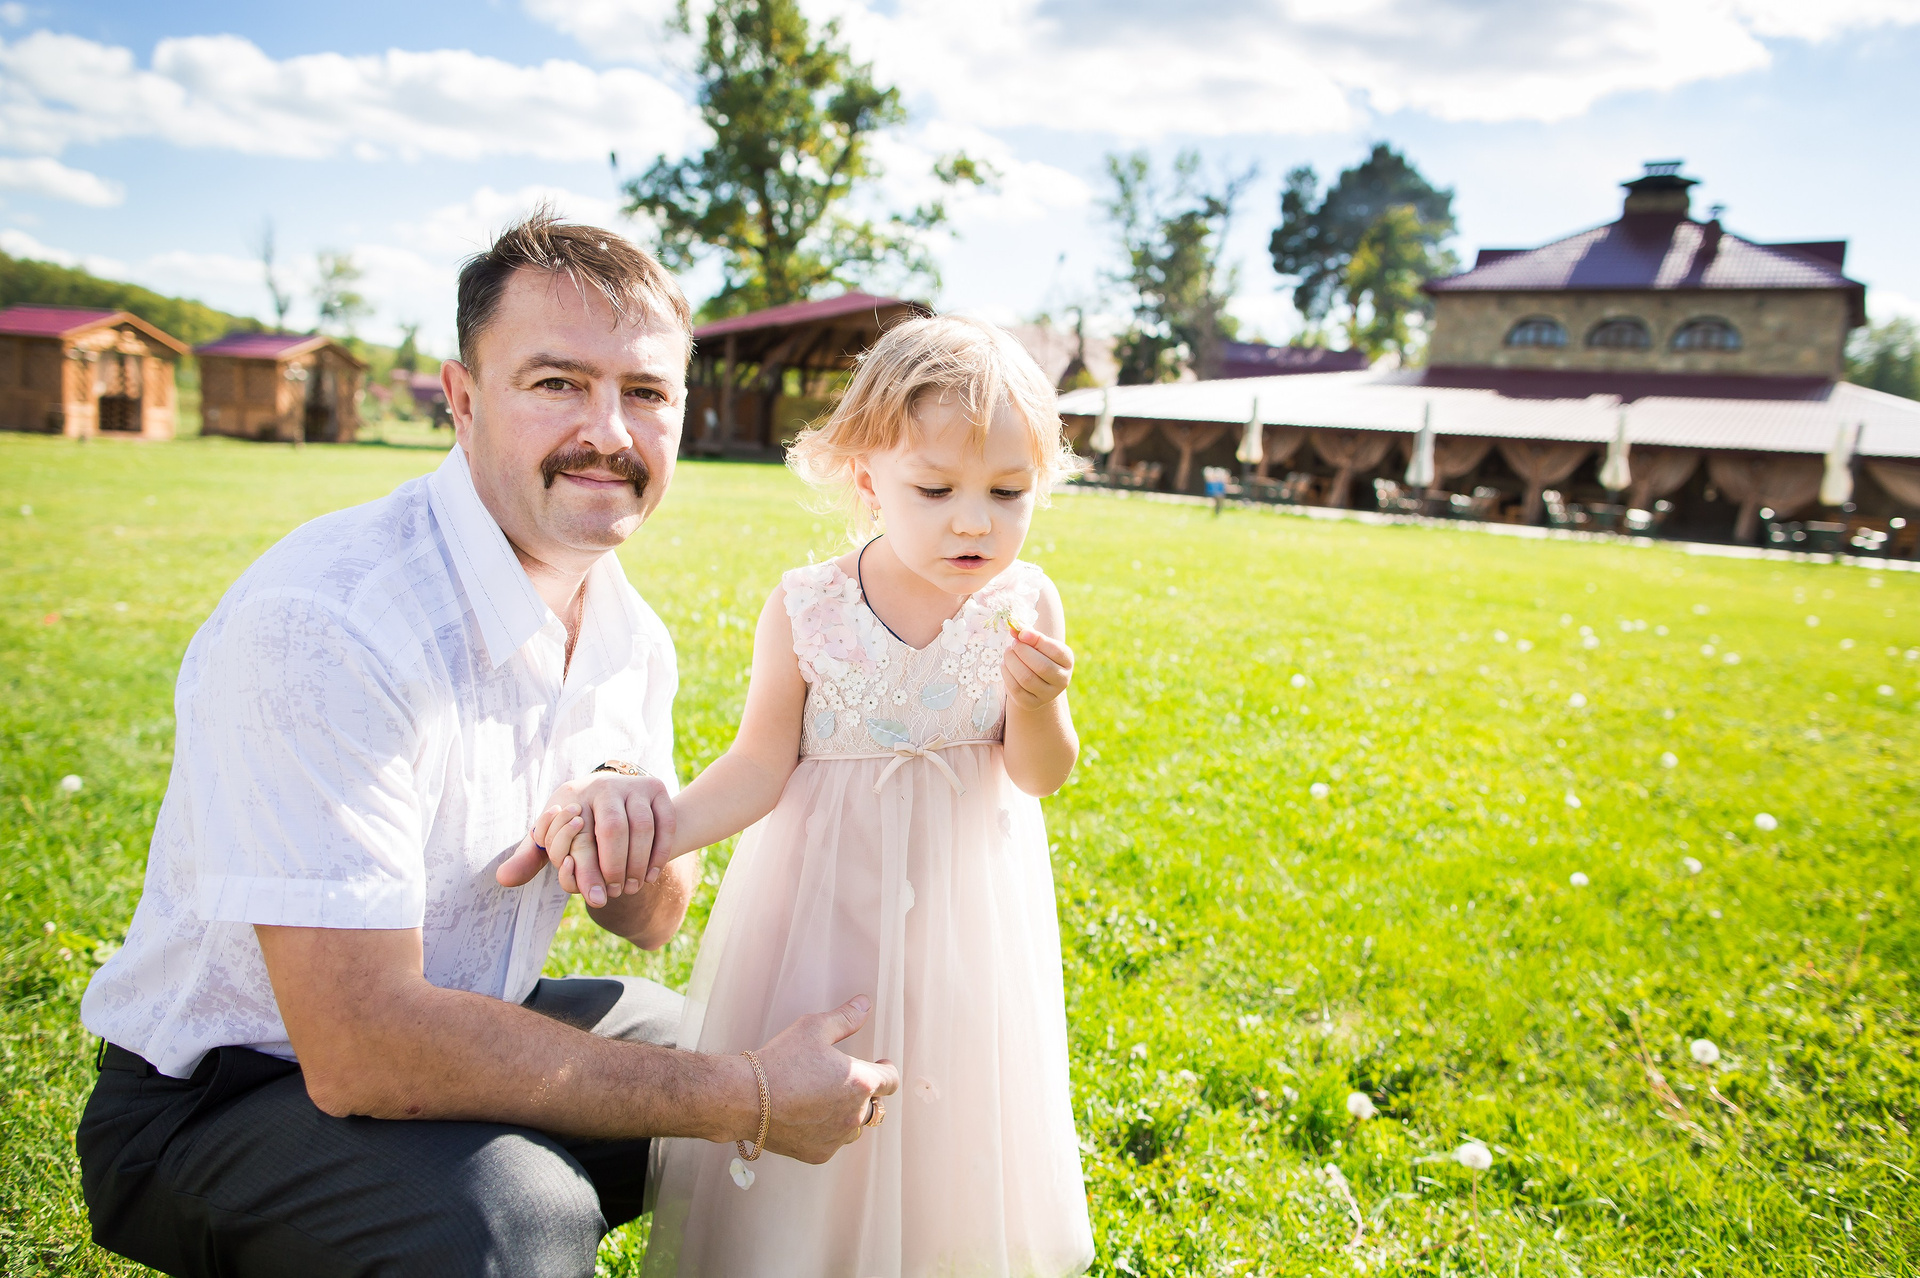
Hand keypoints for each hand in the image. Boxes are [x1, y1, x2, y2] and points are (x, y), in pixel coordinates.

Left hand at [496, 773, 675, 907]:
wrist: (610, 795)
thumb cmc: (574, 826)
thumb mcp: (549, 838)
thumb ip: (528, 859)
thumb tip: (503, 879)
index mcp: (569, 796)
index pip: (577, 837)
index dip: (587, 871)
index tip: (596, 899)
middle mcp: (600, 786)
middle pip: (611, 830)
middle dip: (615, 866)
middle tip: (616, 892)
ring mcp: (631, 785)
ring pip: (641, 826)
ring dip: (639, 861)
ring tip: (634, 886)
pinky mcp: (656, 788)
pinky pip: (664, 822)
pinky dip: (660, 850)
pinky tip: (651, 873)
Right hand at [753, 995, 899, 1163]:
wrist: (746, 1099)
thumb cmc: (781, 1061)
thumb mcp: (814, 1028)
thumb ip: (845, 1018)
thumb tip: (865, 1004)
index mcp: (861, 1082)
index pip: (891, 1081)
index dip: (887, 1071)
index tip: (881, 1066)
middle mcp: (855, 1114)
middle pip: (875, 1106)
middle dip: (866, 1094)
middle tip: (847, 1083)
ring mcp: (838, 1137)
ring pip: (854, 1128)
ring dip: (848, 1116)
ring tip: (827, 1101)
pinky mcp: (820, 1154)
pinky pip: (832, 1143)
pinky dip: (826, 1132)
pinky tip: (808, 1118)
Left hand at [1002, 627, 1073, 711]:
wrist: (1034, 680)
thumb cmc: (1036, 655)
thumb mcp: (1037, 643)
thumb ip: (1028, 633)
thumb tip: (1015, 629)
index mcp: (1067, 661)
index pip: (1055, 651)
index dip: (1037, 641)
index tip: (1021, 634)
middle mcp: (1062, 680)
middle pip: (1041, 666)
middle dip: (1022, 652)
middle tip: (1013, 644)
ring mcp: (1048, 695)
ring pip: (1027, 678)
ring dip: (1012, 662)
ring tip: (1008, 653)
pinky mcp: (1031, 703)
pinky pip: (1016, 690)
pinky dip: (1006, 675)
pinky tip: (1005, 666)